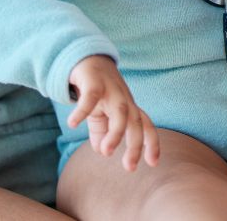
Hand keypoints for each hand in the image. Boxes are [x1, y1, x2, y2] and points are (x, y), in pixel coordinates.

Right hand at [67, 55, 158, 170]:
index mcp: (129, 108)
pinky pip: (90, 97)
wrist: (87, 58)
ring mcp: (111, 90)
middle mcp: (124, 99)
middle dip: (135, 145)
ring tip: (106, 152)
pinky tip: (72, 124)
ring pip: (121, 112)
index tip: (153, 163)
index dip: (152, 143)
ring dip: (116, 133)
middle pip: (136, 122)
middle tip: (129, 167)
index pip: (146, 126)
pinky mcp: (94, 82)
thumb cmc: (98, 91)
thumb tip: (102, 151)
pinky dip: (82, 110)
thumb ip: (103, 132)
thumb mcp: (100, 114)